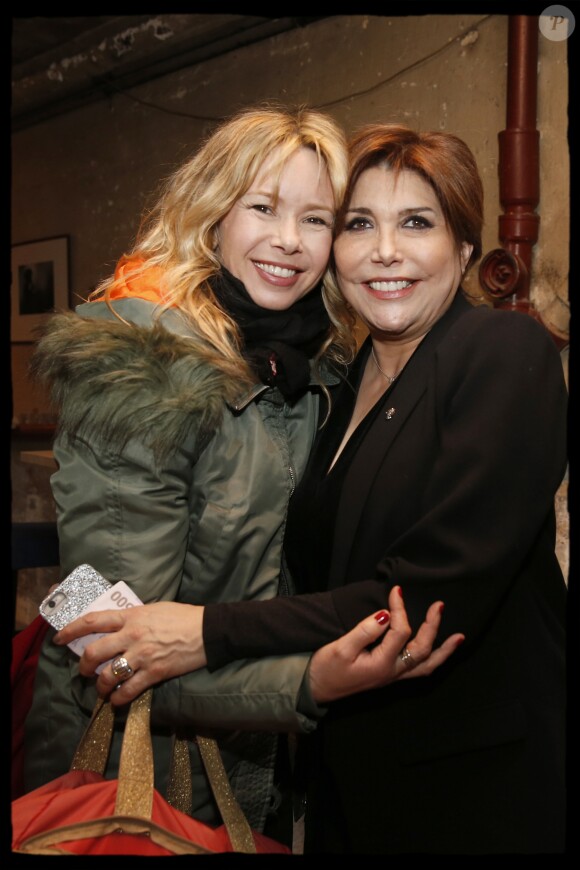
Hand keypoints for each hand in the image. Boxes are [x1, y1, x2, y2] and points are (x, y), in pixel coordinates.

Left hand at [53, 602, 205, 704]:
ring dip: (100, 685)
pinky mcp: (154, 673)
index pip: (93, 621)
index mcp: (131, 616)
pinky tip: (116, 700)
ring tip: (101, 689)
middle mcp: (132, 635)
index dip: (71, 630)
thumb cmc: (182, 616)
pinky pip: (128, 690)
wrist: (208, 630)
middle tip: (83, 671)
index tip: (59, 638)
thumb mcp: (153, 609)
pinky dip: (118, 699)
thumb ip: (133, 617)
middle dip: (83, 666)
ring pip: (108, 675)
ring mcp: (142, 655)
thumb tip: (117, 626)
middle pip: (94, 652)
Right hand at [308, 586, 464, 703]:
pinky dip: (433, 660)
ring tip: (459, 637)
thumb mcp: (341, 648)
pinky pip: (419, 670)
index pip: (399, 631)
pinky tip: (438, 651)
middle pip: (422, 649)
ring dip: (443, 651)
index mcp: (381, 664)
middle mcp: (392, 672)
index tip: (396, 591)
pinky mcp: (390, 675)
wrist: (316, 689)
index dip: (399, 609)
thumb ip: (365, 631)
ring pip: (426, 665)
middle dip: (432, 626)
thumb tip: (385, 614)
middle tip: (439, 605)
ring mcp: (393, 676)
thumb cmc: (327, 668)